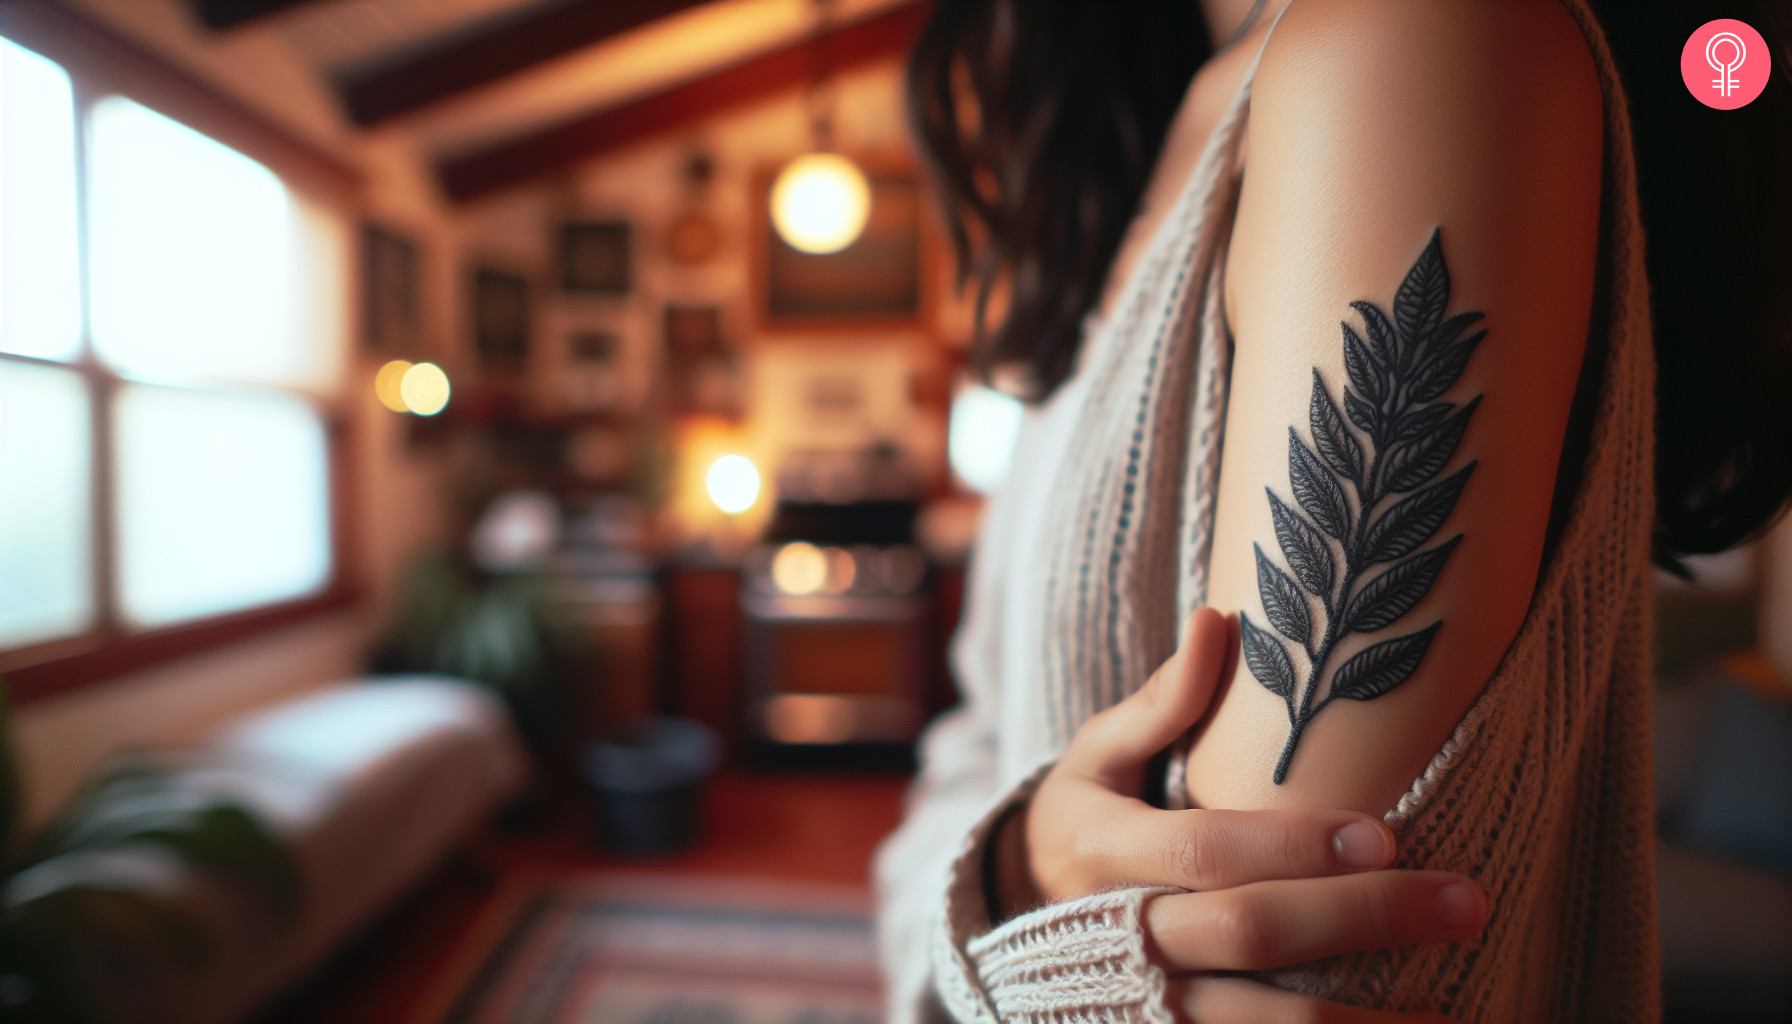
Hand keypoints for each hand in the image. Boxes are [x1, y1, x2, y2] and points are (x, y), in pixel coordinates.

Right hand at [991, 607, 1484, 1022]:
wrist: (1016, 922)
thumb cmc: (1082, 821)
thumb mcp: (1097, 755)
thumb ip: (1161, 702)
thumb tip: (1220, 621)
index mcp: (1106, 851)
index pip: (1207, 853)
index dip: (1294, 848)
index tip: (1384, 836)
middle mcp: (1124, 937)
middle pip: (1252, 937)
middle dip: (1363, 920)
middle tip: (1467, 903)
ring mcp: (1148, 1005)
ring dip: (1362, 1023)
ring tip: (1459, 1014)